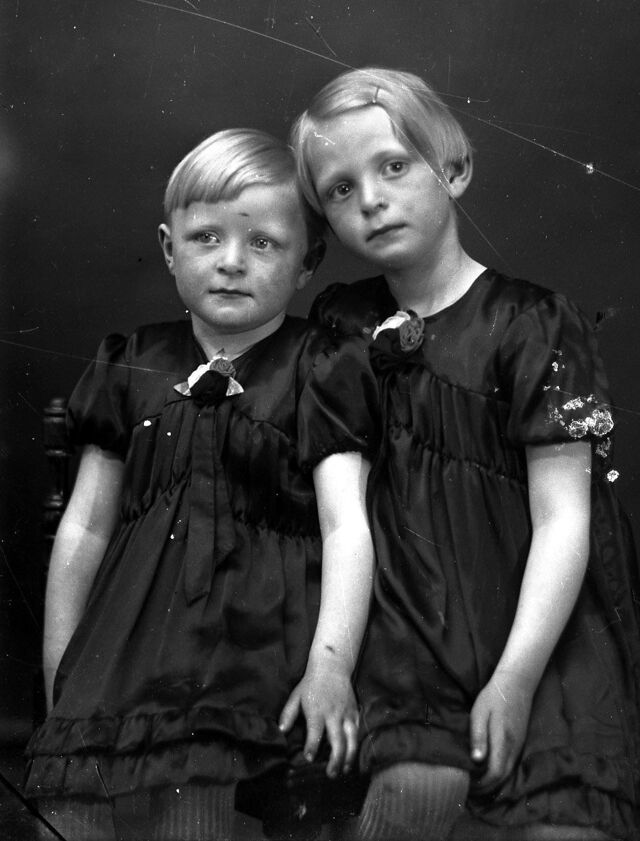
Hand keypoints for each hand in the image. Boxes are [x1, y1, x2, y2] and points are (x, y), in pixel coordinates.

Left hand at [278, 661, 358, 777]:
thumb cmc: (311, 684)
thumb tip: (281, 731)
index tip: (309, 759)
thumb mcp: (296, 696)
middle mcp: (333, 714)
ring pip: (352, 739)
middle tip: (330, 775)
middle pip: (337, 741)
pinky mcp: (355, 712)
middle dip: (335, 760)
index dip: (312, 746)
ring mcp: (346, 714)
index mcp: (317, 710)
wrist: (332, 667)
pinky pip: (357, 732)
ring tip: (344, 770)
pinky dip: (355, 746)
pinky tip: (351, 757)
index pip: (315, 732)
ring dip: (349, 757)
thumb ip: (288, 714)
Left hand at [469, 669, 533, 793]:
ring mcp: (519, 747)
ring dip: (493, 782)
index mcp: (502, 742)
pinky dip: (500, 773)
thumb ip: (478, 736)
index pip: (494, 773)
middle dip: (486, 787)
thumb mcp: (479, 713)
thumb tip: (477, 760)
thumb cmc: (493, 698)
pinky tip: (488, 770)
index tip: (468, 785)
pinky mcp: (520, 743)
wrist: (516, 685)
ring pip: (508, 773)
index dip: (482, 783)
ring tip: (477, 782)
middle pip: (502, 778)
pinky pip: (511, 765)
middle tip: (469, 788)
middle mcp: (514, 748)